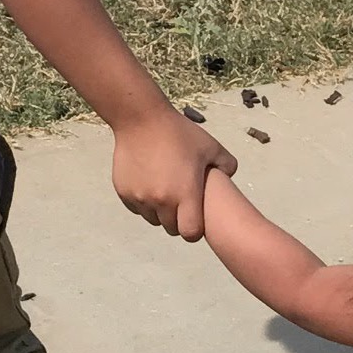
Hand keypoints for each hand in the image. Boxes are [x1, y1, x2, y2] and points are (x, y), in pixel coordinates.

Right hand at [111, 106, 236, 239]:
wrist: (141, 119)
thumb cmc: (179, 133)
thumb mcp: (211, 146)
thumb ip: (227, 165)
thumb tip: (229, 177)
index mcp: (185, 194)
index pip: (190, 233)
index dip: (194, 229)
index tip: (195, 218)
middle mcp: (161, 201)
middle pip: (171, 228)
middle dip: (177, 220)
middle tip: (180, 202)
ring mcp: (140, 198)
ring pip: (152, 219)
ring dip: (159, 212)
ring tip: (164, 191)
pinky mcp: (124, 193)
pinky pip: (137, 208)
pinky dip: (143, 202)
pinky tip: (148, 183)